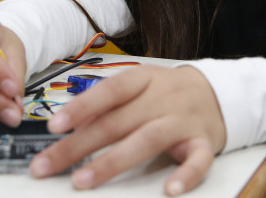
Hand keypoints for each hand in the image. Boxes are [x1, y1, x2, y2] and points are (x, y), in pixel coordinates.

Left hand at [30, 65, 225, 195]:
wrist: (219, 92)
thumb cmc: (167, 92)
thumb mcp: (139, 85)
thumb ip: (108, 103)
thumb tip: (68, 123)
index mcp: (144, 79)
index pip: (110, 91)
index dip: (81, 107)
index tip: (53, 126)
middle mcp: (162, 98)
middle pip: (117, 122)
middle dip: (78, 146)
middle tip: (46, 165)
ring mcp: (183, 121)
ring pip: (147, 140)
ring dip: (112, 162)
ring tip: (82, 181)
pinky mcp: (204, 143)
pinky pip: (198, 161)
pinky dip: (185, 176)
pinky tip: (169, 190)